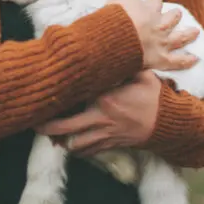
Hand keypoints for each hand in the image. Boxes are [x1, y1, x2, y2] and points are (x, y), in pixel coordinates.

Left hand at [37, 71, 163, 156]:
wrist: (168, 121)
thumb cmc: (153, 95)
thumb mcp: (139, 74)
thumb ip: (121, 65)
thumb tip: (107, 51)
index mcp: (105, 97)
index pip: (75, 97)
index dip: (58, 97)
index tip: (45, 93)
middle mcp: (101, 117)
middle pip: (66, 127)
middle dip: (47, 128)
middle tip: (34, 124)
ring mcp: (106, 133)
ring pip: (75, 144)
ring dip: (61, 141)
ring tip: (50, 136)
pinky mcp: (112, 144)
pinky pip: (89, 151)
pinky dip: (78, 150)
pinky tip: (70, 145)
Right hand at [106, 0, 199, 70]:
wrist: (114, 36)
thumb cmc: (114, 16)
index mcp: (149, 10)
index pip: (156, 3)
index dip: (154, 2)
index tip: (152, 2)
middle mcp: (159, 25)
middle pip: (171, 17)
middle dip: (174, 15)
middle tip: (177, 13)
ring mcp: (162, 42)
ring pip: (180, 37)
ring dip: (189, 34)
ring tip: (195, 31)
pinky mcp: (159, 58)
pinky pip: (176, 61)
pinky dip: (186, 60)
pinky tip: (195, 59)